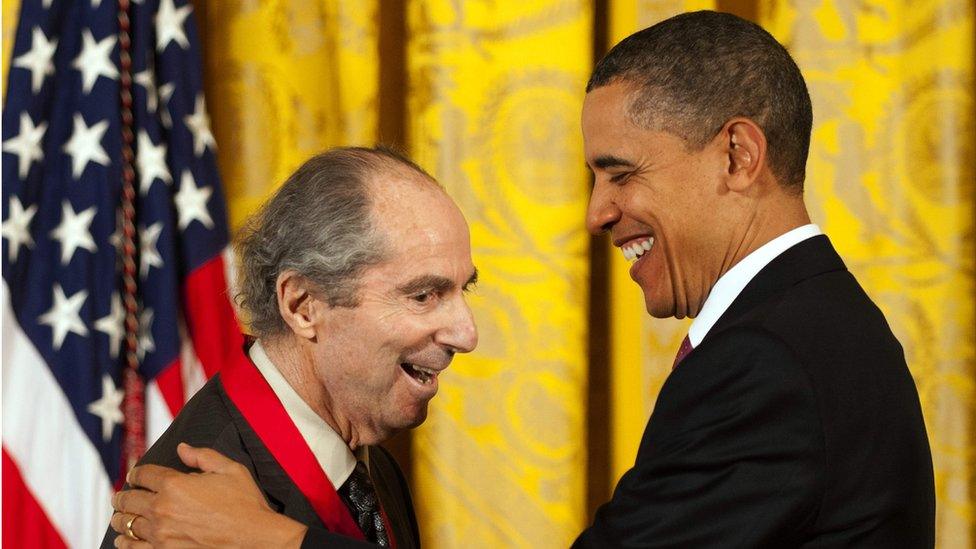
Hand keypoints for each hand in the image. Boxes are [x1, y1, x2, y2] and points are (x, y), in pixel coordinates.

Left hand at [110, 443, 307, 547]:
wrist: (254, 538)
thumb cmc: (246, 504)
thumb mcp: (230, 469)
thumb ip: (203, 456)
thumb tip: (183, 448)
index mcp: (176, 484)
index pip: (143, 474)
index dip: (137, 473)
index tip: (135, 476)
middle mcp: (163, 509)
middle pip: (128, 499)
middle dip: (123, 495)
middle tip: (120, 497)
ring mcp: (161, 534)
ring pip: (126, 524)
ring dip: (120, 518)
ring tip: (119, 517)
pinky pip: (133, 548)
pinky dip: (125, 543)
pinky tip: (124, 540)